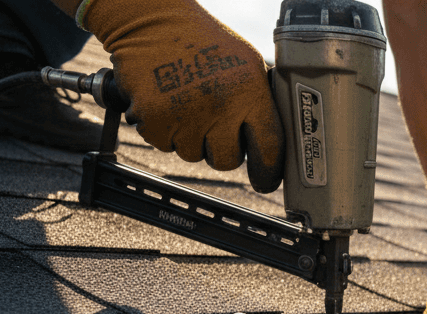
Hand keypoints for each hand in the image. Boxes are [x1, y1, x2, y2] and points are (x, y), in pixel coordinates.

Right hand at [82, 0, 283, 192]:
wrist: (151, 20)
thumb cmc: (203, 41)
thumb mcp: (247, 64)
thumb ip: (260, 102)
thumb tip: (275, 145)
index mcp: (250, 93)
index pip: (269, 147)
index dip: (268, 171)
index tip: (265, 180)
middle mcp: (220, 107)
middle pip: (228, 161)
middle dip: (221, 149)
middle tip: (214, 124)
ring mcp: (186, 116)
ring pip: (194, 155)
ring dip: (191, 139)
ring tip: (188, 105)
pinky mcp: (155, 120)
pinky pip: (165, 145)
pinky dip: (164, 131)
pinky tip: (167, 104)